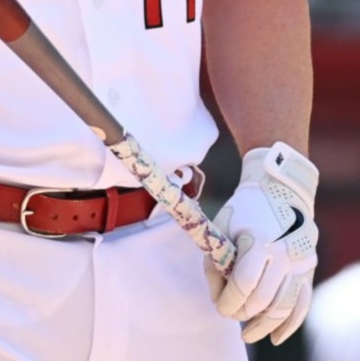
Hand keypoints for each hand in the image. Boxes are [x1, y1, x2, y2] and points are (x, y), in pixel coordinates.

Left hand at [205, 142, 318, 345]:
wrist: (280, 189)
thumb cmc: (245, 208)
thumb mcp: (222, 225)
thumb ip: (216, 261)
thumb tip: (218, 295)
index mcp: (259, 241)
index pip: (243, 284)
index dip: (228, 301)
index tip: (220, 306)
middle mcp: (283, 254)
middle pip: (262, 300)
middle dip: (242, 313)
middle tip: (230, 314)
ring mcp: (300, 264)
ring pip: (283, 308)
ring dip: (263, 325)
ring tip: (248, 333)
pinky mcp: (309, 270)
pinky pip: (301, 305)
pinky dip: (289, 324)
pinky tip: (274, 336)